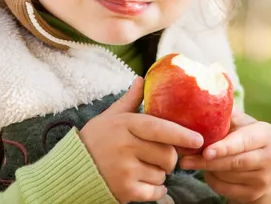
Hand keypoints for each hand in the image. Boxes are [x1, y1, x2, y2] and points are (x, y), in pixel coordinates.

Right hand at [79, 77, 203, 202]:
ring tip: (144, 167)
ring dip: (159, 173)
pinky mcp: (125, 191)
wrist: (70, 170)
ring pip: (162, 174)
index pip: (160, 128)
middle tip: (162, 155)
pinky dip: (155, 190)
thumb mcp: (110, 117)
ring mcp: (125, 170)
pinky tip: (145, 183)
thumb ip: (130, 100)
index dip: (181, 134)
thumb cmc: (95, 140)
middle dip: (170, 157)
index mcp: (125, 125)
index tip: (199, 139)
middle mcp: (126, 147)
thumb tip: (142, 79)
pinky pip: (155, 192)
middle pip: (167, 154)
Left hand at [179, 111, 270, 202]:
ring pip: (227, 176)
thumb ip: (225, 117)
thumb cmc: (245, 137)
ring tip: (196, 160)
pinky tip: (208, 171)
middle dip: (207, 161)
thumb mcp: (241, 123)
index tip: (206, 151)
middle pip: (233, 162)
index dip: (224, 147)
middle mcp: (270, 157)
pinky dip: (213, 181)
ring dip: (208, 169)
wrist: (266, 165)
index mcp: (267, 134)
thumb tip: (199, 105)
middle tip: (185, 160)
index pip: (243, 142)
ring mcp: (264, 178)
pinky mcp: (255, 193)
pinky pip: (226, 189)